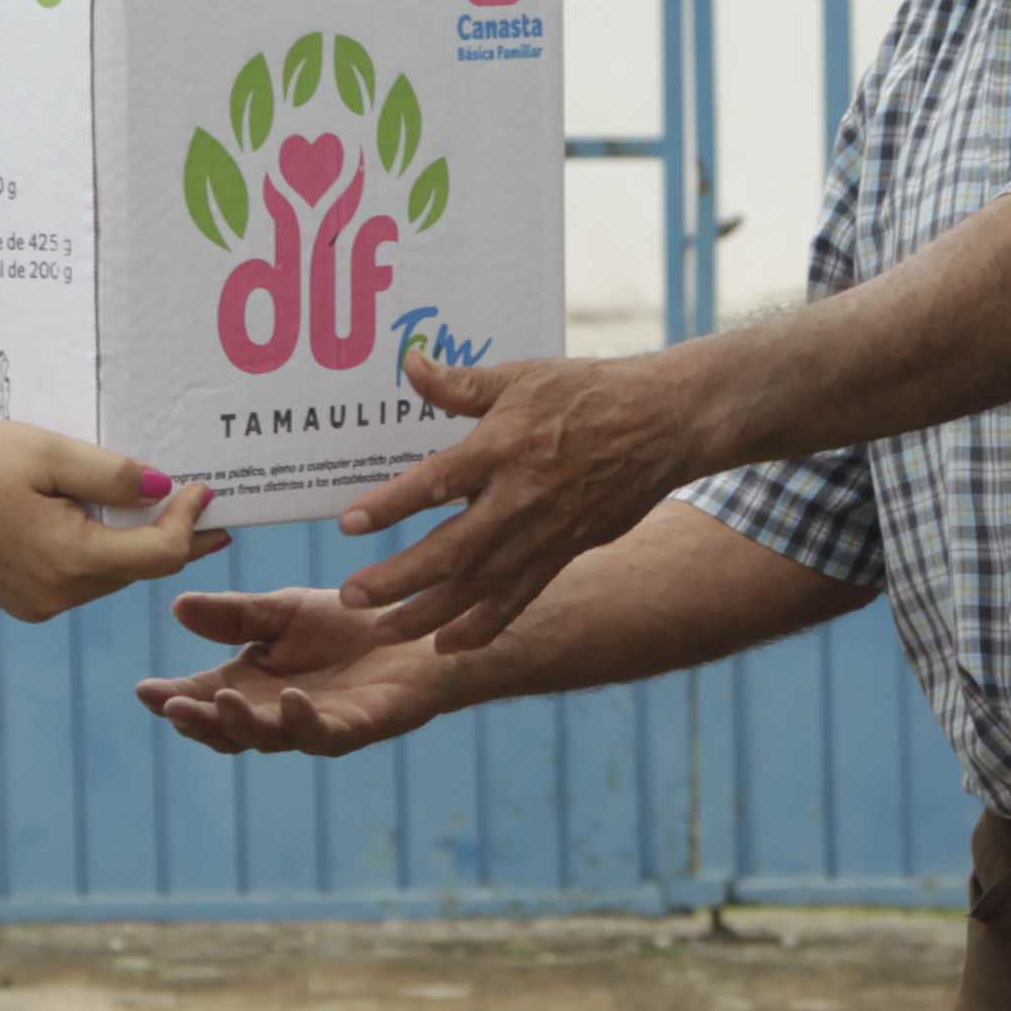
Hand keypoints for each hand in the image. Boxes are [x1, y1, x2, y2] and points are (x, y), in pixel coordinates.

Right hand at [0, 424, 226, 623]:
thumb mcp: (48, 453)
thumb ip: (113, 474)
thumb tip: (164, 489)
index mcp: (71, 560)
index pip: (159, 553)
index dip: (190, 522)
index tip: (205, 488)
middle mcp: (60, 595)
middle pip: (140, 568)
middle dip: (173, 533)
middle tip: (204, 502)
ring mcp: (40, 603)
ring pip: (112, 573)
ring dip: (136, 540)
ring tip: (159, 503)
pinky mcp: (24, 598)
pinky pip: (82, 575)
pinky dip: (101, 547)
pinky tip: (104, 516)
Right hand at [132, 586, 452, 755]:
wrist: (419, 632)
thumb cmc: (347, 626)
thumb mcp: (283, 610)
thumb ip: (235, 615)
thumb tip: (178, 605)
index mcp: (251, 685)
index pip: (202, 697)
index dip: (173, 698)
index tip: (144, 691)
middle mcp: (276, 713)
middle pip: (228, 729)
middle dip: (198, 720)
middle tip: (172, 707)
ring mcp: (315, 726)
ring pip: (270, 738)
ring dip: (242, 723)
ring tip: (221, 701)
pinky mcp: (358, 728)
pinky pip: (326, 734)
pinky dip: (304, 720)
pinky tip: (290, 700)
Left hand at [330, 348, 713, 652]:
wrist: (661, 425)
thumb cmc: (587, 393)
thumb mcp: (522, 376)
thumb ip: (462, 383)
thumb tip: (411, 365)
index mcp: (504, 447)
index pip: (437, 481)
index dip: (392, 505)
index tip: (348, 523)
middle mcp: (520, 499)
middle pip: (452, 550)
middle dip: (399, 578)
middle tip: (353, 597)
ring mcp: (542, 534)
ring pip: (478, 586)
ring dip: (428, 613)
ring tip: (383, 632)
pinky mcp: (560, 554)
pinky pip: (516, 600)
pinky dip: (482, 627)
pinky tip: (445, 646)